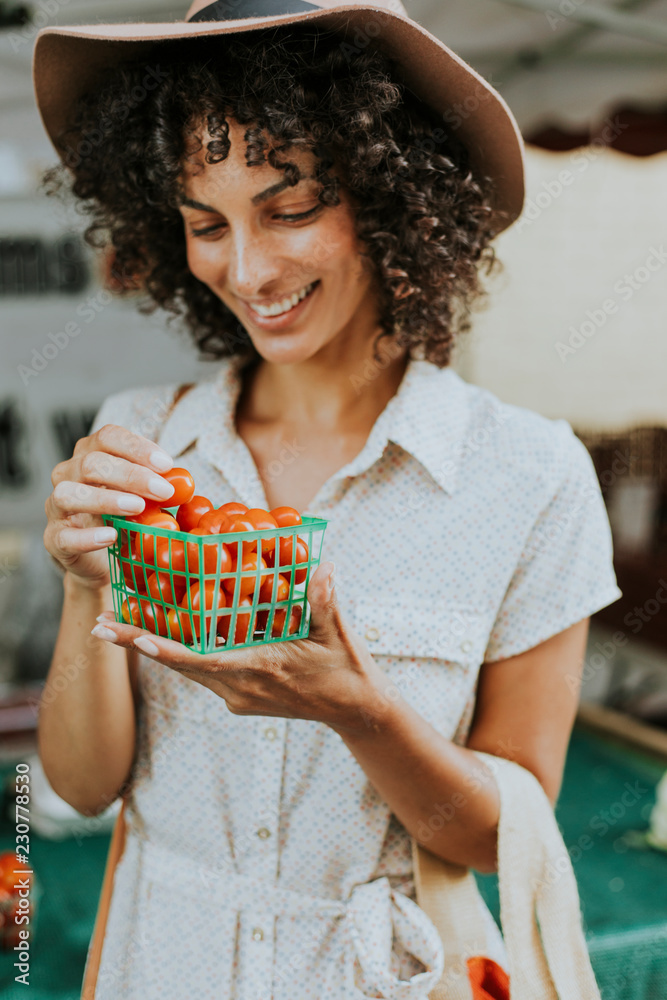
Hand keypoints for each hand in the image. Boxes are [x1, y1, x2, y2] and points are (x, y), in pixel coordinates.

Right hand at [44, 424, 175, 590]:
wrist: (102, 559)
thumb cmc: (124, 517)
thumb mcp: (144, 497)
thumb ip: (158, 486)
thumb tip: (181, 483)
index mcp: (91, 454)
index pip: (108, 437)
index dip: (137, 447)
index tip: (166, 465)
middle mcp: (68, 475)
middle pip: (92, 463)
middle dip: (131, 475)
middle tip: (163, 491)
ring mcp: (57, 507)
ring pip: (68, 494)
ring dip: (106, 499)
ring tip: (137, 508)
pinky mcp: (54, 538)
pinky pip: (64, 536)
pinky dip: (88, 536)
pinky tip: (112, 536)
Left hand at [90, 562, 385, 734]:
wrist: (355, 710)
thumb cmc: (346, 669)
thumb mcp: (338, 634)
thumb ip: (325, 601)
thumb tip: (322, 566)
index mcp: (259, 670)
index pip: (202, 662)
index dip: (165, 650)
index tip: (130, 636)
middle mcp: (239, 689)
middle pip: (179, 665)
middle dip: (137, 644)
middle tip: (99, 623)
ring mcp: (237, 696)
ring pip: (186, 669)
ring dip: (151, 648)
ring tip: (114, 627)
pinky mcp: (239, 696)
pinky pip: (201, 671)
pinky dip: (178, 652)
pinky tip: (159, 633)